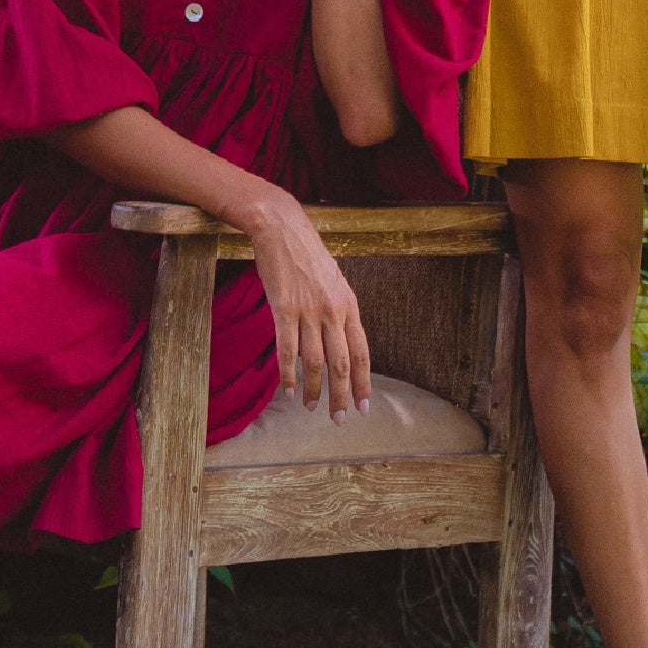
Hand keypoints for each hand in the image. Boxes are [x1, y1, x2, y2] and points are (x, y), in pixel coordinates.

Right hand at [243, 185, 371, 420]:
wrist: (282, 228)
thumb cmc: (307, 255)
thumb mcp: (334, 282)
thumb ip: (339, 312)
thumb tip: (339, 343)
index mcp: (349, 305)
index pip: (362, 353)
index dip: (364, 383)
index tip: (365, 406)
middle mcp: (333, 311)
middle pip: (341, 364)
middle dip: (342, 396)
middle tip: (340, 419)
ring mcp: (308, 311)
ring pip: (315, 362)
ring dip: (313, 390)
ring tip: (310, 408)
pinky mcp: (283, 309)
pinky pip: (287, 350)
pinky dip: (288, 376)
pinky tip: (289, 392)